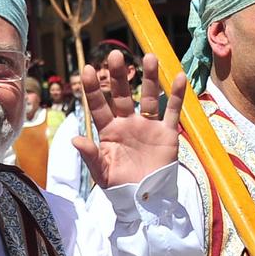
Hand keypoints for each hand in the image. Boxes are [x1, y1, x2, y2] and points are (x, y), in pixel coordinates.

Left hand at [75, 51, 186, 189]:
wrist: (145, 200)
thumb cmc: (120, 186)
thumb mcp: (101, 173)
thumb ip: (90, 155)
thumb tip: (75, 139)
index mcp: (108, 131)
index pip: (98, 106)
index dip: (94, 89)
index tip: (88, 70)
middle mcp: (127, 123)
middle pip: (122, 95)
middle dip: (119, 76)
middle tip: (115, 55)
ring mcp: (148, 126)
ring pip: (148, 97)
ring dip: (149, 78)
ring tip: (149, 57)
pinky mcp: (167, 133)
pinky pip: (172, 111)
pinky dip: (176, 95)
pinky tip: (179, 77)